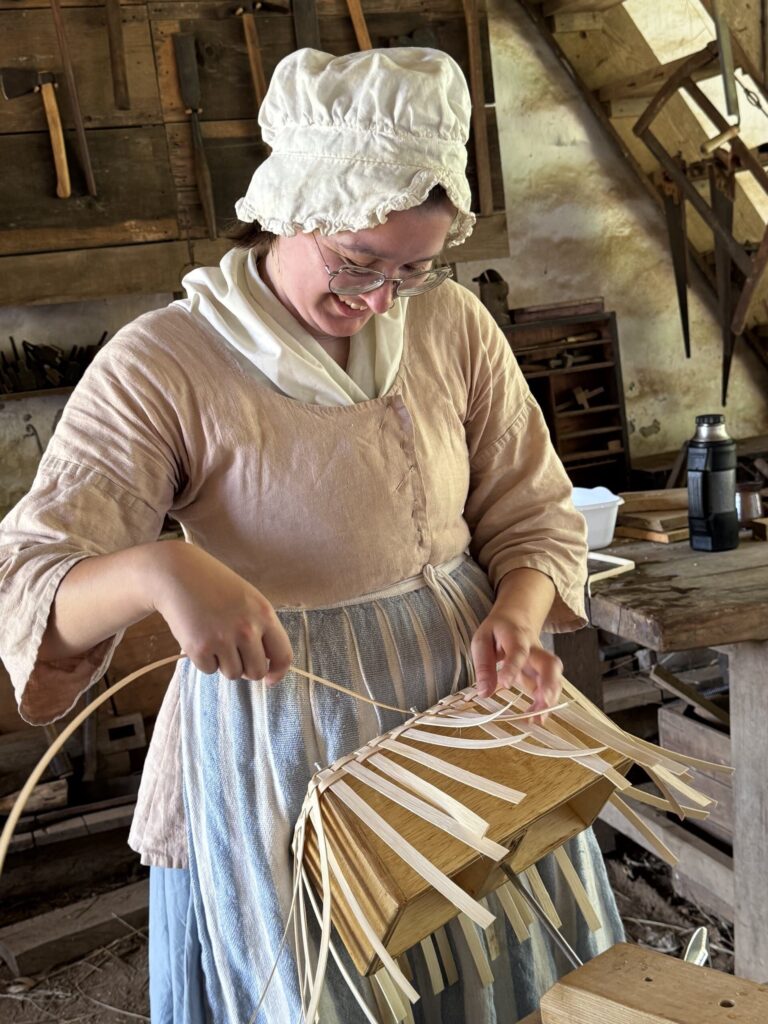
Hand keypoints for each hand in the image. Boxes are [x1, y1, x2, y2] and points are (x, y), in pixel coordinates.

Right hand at [148, 541, 292, 683]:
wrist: (178, 574)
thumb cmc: (215, 586)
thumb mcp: (249, 600)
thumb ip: (261, 628)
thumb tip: (266, 663)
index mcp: (264, 614)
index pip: (283, 655)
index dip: (278, 672)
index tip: (271, 679)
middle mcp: (247, 629)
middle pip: (257, 672)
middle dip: (248, 669)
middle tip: (236, 655)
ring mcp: (223, 640)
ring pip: (233, 674)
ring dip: (225, 663)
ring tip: (216, 639)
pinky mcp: (199, 649)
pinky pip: (209, 670)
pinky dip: (205, 660)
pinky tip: (200, 638)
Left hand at [470, 610, 562, 720]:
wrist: (517, 618)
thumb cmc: (497, 631)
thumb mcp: (482, 641)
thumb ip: (483, 665)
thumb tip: (483, 693)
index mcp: (516, 638)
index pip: (518, 651)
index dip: (513, 667)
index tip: (505, 684)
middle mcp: (535, 650)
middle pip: (550, 664)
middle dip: (550, 683)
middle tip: (544, 701)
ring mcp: (541, 663)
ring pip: (555, 678)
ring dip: (549, 699)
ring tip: (538, 719)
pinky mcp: (542, 674)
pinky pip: (548, 689)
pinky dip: (544, 705)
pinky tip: (536, 718)